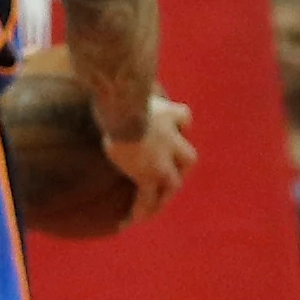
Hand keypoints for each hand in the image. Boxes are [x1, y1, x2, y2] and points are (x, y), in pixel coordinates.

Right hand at [101, 93, 197, 227]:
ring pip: (172, 185)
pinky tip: (128, 222)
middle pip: (188, 158)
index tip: (174, 130)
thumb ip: (129, 87)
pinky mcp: (148, 175)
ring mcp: (163, 159)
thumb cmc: (122, 92)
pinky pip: (147, 199)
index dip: (181, 127)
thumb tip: (110, 77)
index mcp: (171, 114)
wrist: (124, 107)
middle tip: (168, 179)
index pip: (185, 119)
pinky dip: (140, 211)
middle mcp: (173, 139)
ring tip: (152, 209)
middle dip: (180, 169)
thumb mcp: (131, 86)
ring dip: (163, 197)